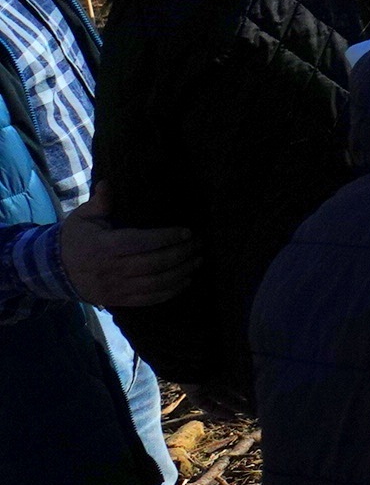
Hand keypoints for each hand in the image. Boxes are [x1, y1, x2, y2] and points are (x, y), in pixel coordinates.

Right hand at [59, 207, 194, 309]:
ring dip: (181, 273)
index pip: (140, 242)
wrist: (54, 271)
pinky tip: (186, 281)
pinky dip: (170, 292)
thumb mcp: (82, 217)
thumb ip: (99, 203)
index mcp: (103, 246)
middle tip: (200, 244)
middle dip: (181, 254)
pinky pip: (148, 299)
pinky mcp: (118, 300)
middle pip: (153, 264)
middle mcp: (110, 269)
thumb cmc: (75, 238)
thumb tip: (109, 184)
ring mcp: (115, 287)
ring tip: (198, 261)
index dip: (166, 237)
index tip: (187, 232)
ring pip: (155, 284)